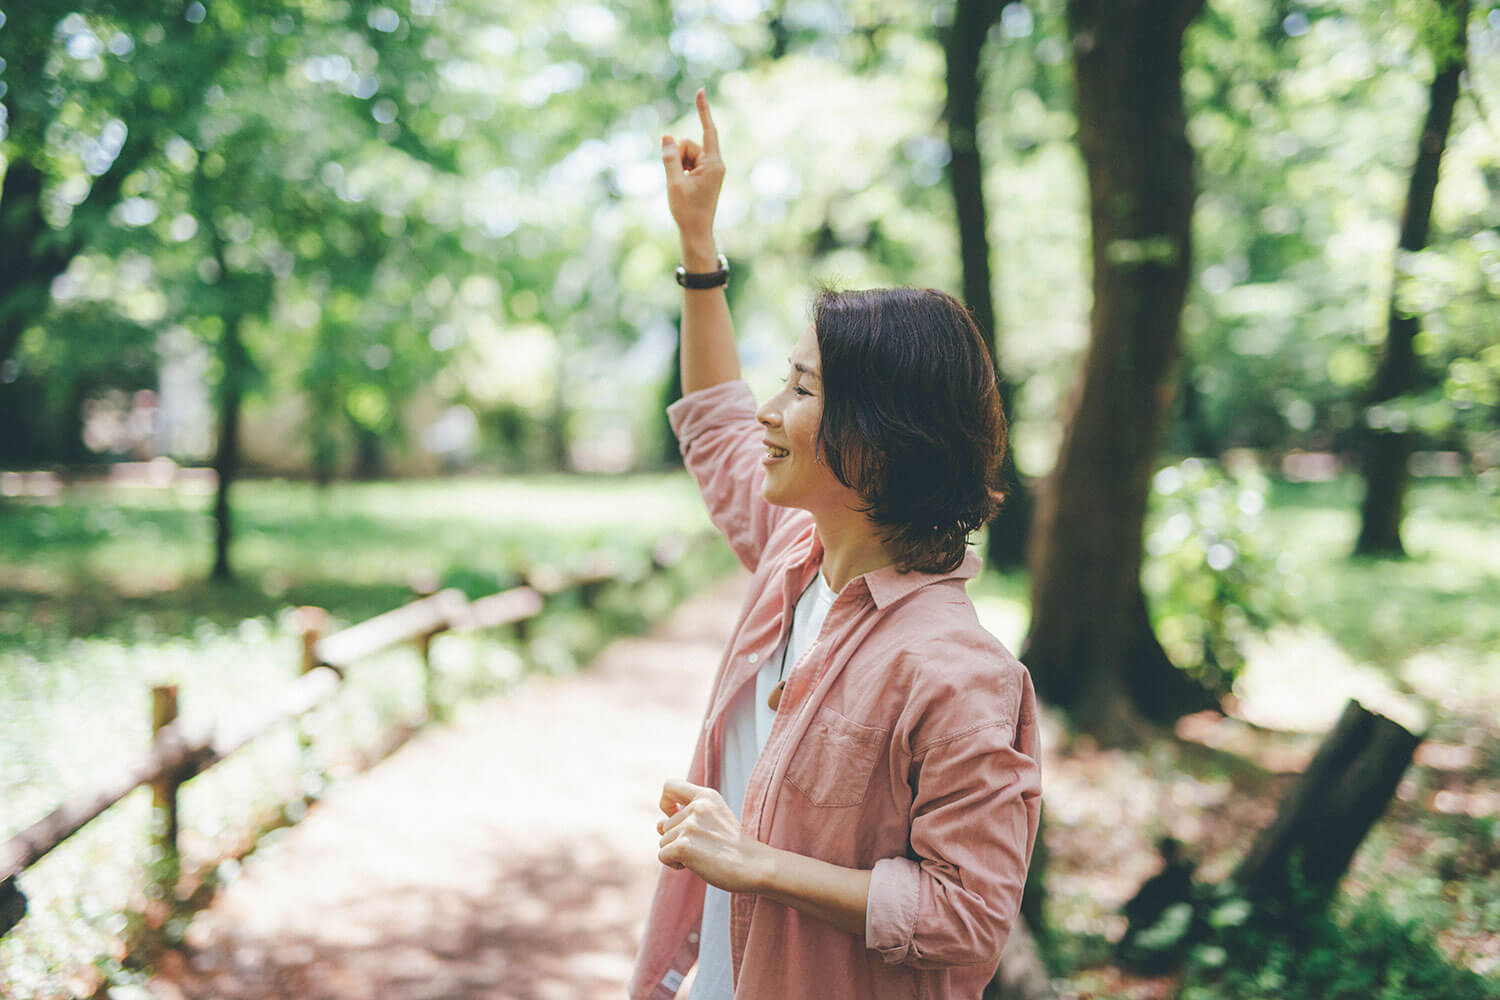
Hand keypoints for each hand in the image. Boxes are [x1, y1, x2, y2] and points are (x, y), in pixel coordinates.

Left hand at [657, 778, 768, 893]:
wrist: (755, 866)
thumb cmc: (734, 846)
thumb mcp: (714, 819)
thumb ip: (685, 816)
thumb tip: (658, 824)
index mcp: (706, 796)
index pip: (669, 785)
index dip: (665, 801)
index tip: (674, 814)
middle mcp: (696, 807)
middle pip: (665, 825)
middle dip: (678, 840)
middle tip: (705, 847)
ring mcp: (690, 826)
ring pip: (663, 842)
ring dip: (677, 853)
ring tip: (704, 855)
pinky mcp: (684, 846)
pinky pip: (663, 856)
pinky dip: (674, 864)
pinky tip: (695, 865)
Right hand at [661, 88, 723, 259]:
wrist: (696, 233)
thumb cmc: (687, 211)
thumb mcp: (673, 182)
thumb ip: (669, 157)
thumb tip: (668, 136)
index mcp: (713, 164)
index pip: (708, 130)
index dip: (703, 110)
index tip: (700, 91)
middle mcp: (715, 164)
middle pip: (689, 144)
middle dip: (678, 156)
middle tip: (679, 181)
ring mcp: (710, 170)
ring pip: (686, 154)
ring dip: (678, 166)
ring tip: (682, 187)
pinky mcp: (705, 175)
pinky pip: (687, 163)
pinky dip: (680, 171)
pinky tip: (683, 188)